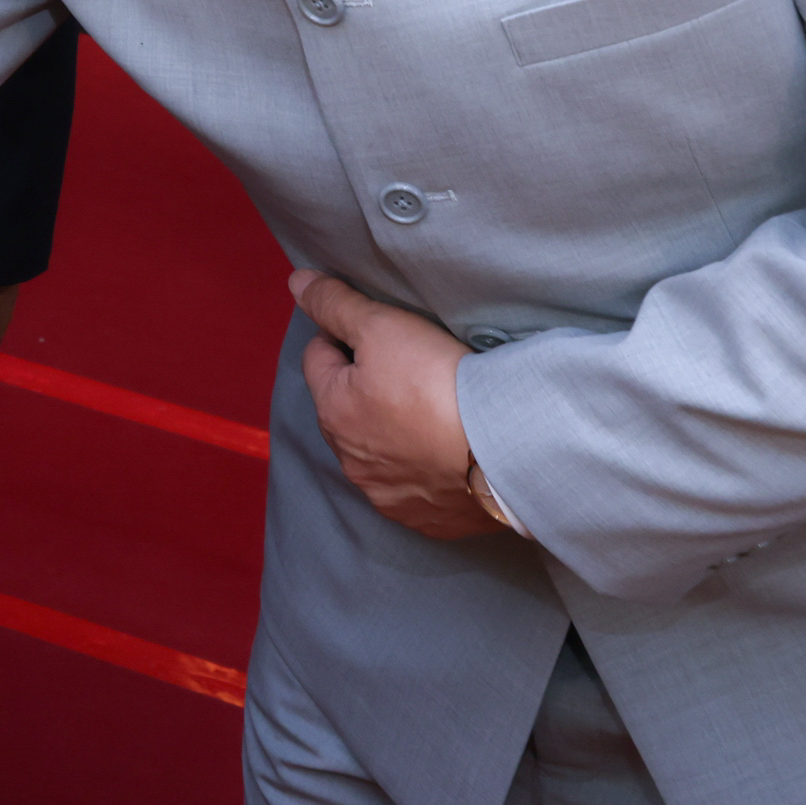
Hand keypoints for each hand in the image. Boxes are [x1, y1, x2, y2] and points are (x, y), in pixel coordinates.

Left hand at [291, 270, 493, 538]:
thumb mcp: (382, 326)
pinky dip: (424, 468)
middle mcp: (350, 461)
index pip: (319, 355)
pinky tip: (449, 453)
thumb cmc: (437, 383)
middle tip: (410, 367)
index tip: (379, 331)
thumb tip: (297, 283)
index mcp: (331, 411)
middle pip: (345, 406)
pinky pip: (415, 487)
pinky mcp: (427, 521)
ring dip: (392, 430)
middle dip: (365, 385)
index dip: (344, 334)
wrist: (507, 452)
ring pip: (377, 450)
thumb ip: (335, 304)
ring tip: (432, 410)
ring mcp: (388, 495)